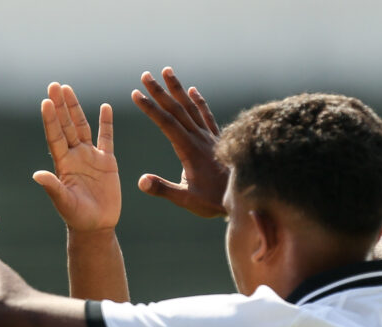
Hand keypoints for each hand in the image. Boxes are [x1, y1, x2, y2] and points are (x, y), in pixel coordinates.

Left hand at [32, 83, 120, 231]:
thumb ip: (52, 187)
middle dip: (60, 106)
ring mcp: (90, 157)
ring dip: (75, 109)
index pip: (55, 136)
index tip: (46, 101)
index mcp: (63, 164)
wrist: (96, 226)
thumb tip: (36, 175)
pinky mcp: (107, 162)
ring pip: (82, 127)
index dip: (51, 119)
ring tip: (68, 89)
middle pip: (66, 126)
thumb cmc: (77, 217)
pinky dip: (106, 123)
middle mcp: (75, 156)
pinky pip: (106, 138)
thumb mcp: (64, 203)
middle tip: (54, 85)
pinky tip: (104, 107)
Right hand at [132, 67, 227, 217]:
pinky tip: (193, 91)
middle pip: (177, 109)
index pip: (166, 123)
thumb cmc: (213, 201)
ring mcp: (210, 137)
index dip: (150, 107)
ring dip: (178, 89)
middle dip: (159, 91)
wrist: (246, 197)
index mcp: (189, 149)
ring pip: (191, 107)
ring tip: (167, 71)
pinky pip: (207, 115)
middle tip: (145, 75)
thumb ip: (163, 189)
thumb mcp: (186, 200)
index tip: (135, 94)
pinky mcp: (218, 140)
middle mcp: (199, 138)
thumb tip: (141, 181)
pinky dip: (199, 102)